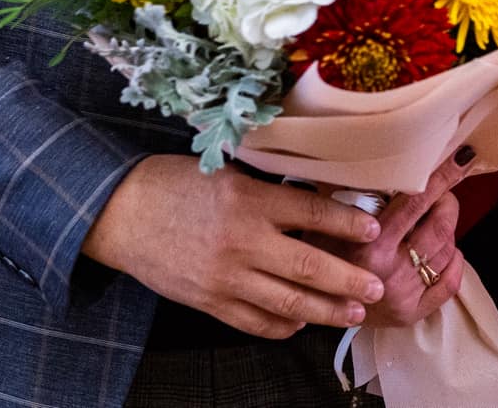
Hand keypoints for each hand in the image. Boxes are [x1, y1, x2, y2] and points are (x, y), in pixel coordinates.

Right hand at [81, 153, 385, 338]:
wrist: (120, 213)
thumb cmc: (173, 183)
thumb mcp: (225, 172)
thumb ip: (265, 192)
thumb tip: (312, 205)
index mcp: (248, 200)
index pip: (311, 213)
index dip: (347, 222)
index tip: (374, 227)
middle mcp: (242, 241)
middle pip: (309, 266)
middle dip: (349, 278)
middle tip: (377, 285)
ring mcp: (225, 277)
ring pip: (288, 301)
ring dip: (326, 310)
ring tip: (354, 312)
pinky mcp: (209, 301)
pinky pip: (255, 321)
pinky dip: (283, 325)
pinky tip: (301, 323)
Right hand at [325, 146, 474, 326]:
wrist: (313, 305)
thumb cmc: (320, 255)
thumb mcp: (325, 221)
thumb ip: (348, 193)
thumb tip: (375, 157)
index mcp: (369, 245)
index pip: (415, 203)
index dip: (441, 178)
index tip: (460, 159)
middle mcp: (389, 272)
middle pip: (440, 227)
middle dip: (447, 203)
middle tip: (441, 193)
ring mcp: (404, 295)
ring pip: (447, 251)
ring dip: (448, 229)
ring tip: (434, 220)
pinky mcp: (413, 314)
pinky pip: (450, 283)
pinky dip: (454, 261)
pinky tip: (445, 250)